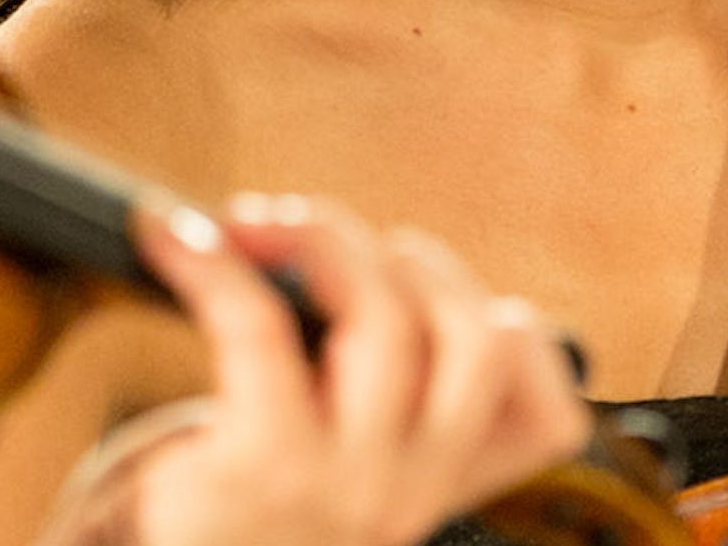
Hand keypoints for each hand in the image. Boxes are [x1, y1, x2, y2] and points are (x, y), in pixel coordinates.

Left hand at [41, 196, 590, 545]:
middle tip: (338, 243)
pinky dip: (214, 263)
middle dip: (413, 260)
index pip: (550, 411)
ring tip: (260, 224)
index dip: (516, 333)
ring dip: (323, 237)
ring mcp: (345, 482)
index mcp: (448, 486)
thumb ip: (402, 391)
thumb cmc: (260, 502)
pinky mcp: (261, 464)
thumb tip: (357, 249)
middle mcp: (414, 490)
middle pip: (474, 337)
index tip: (432, 293)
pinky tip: (177, 237)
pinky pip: (256, 326)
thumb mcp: (356, 466)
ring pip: (384, 319)